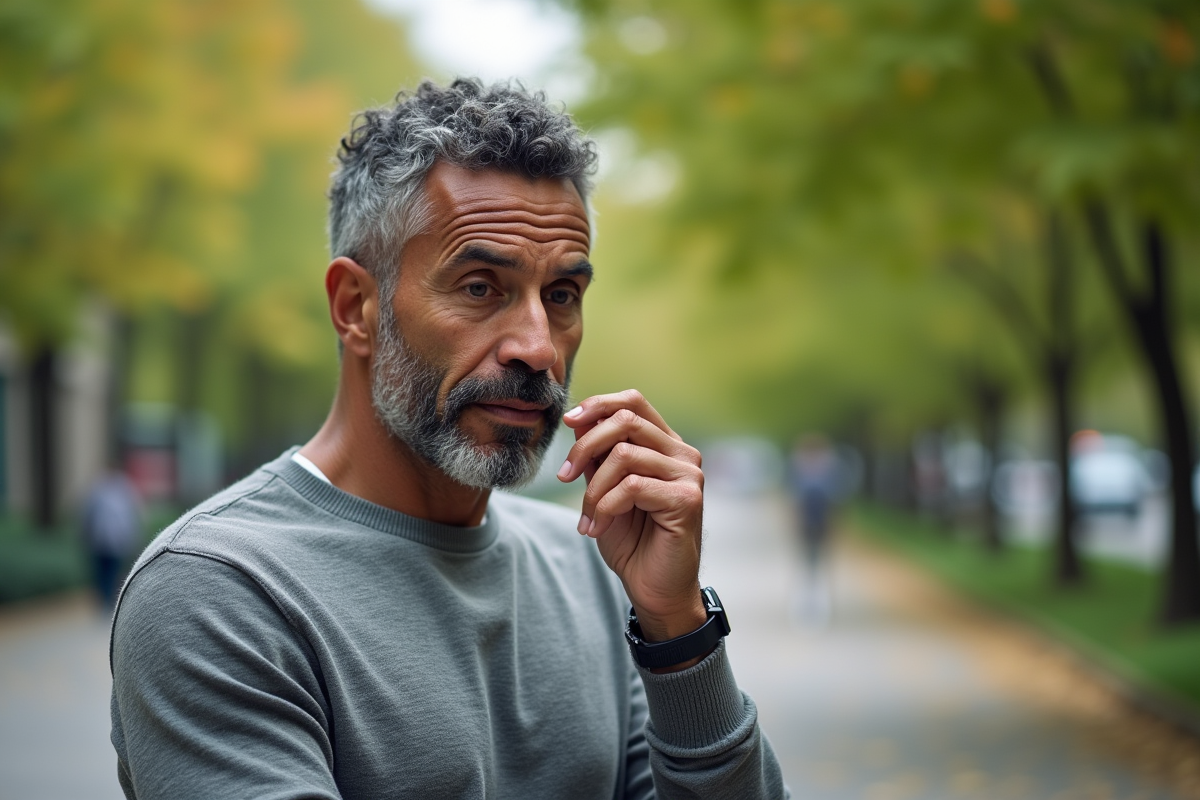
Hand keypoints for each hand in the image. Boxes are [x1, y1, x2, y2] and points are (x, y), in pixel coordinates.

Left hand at [557, 390, 706, 650]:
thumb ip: (597, 456)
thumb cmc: (632, 541)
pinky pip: (632, 487)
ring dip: (593, 489)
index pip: (633, 402)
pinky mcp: (687, 499)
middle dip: (585, 446)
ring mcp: (689, 474)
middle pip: (625, 421)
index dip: (598, 404)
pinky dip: (604, 507)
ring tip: (586, 519)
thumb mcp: (604, 490)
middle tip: (564, 476)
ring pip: (623, 455)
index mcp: (665, 445)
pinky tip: (597, 528)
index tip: (568, 421)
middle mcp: (682, 453)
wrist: (654, 589)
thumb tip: (577, 419)